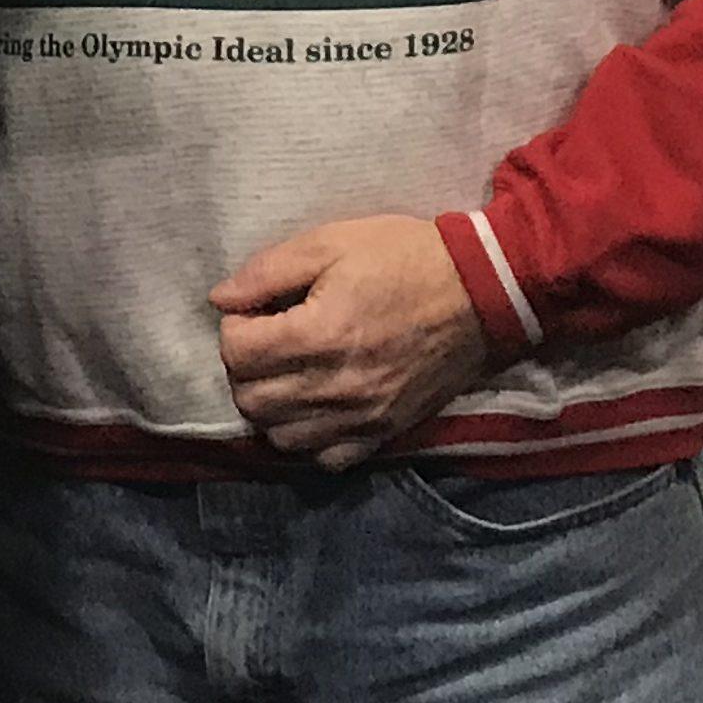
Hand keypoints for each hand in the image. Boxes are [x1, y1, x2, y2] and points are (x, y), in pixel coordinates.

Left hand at [211, 214, 495, 469]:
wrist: (483, 292)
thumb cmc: (404, 258)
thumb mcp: (330, 243)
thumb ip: (267, 272)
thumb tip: (219, 299)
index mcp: (319, 335)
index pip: (236, 353)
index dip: (235, 326)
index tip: (257, 311)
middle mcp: (336, 386)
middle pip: (250, 400)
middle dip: (244, 368)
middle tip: (267, 341)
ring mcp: (362, 417)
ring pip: (280, 437)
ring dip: (270, 406)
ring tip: (288, 373)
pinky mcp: (385, 433)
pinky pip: (326, 459)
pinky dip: (308, 438)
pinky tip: (316, 406)